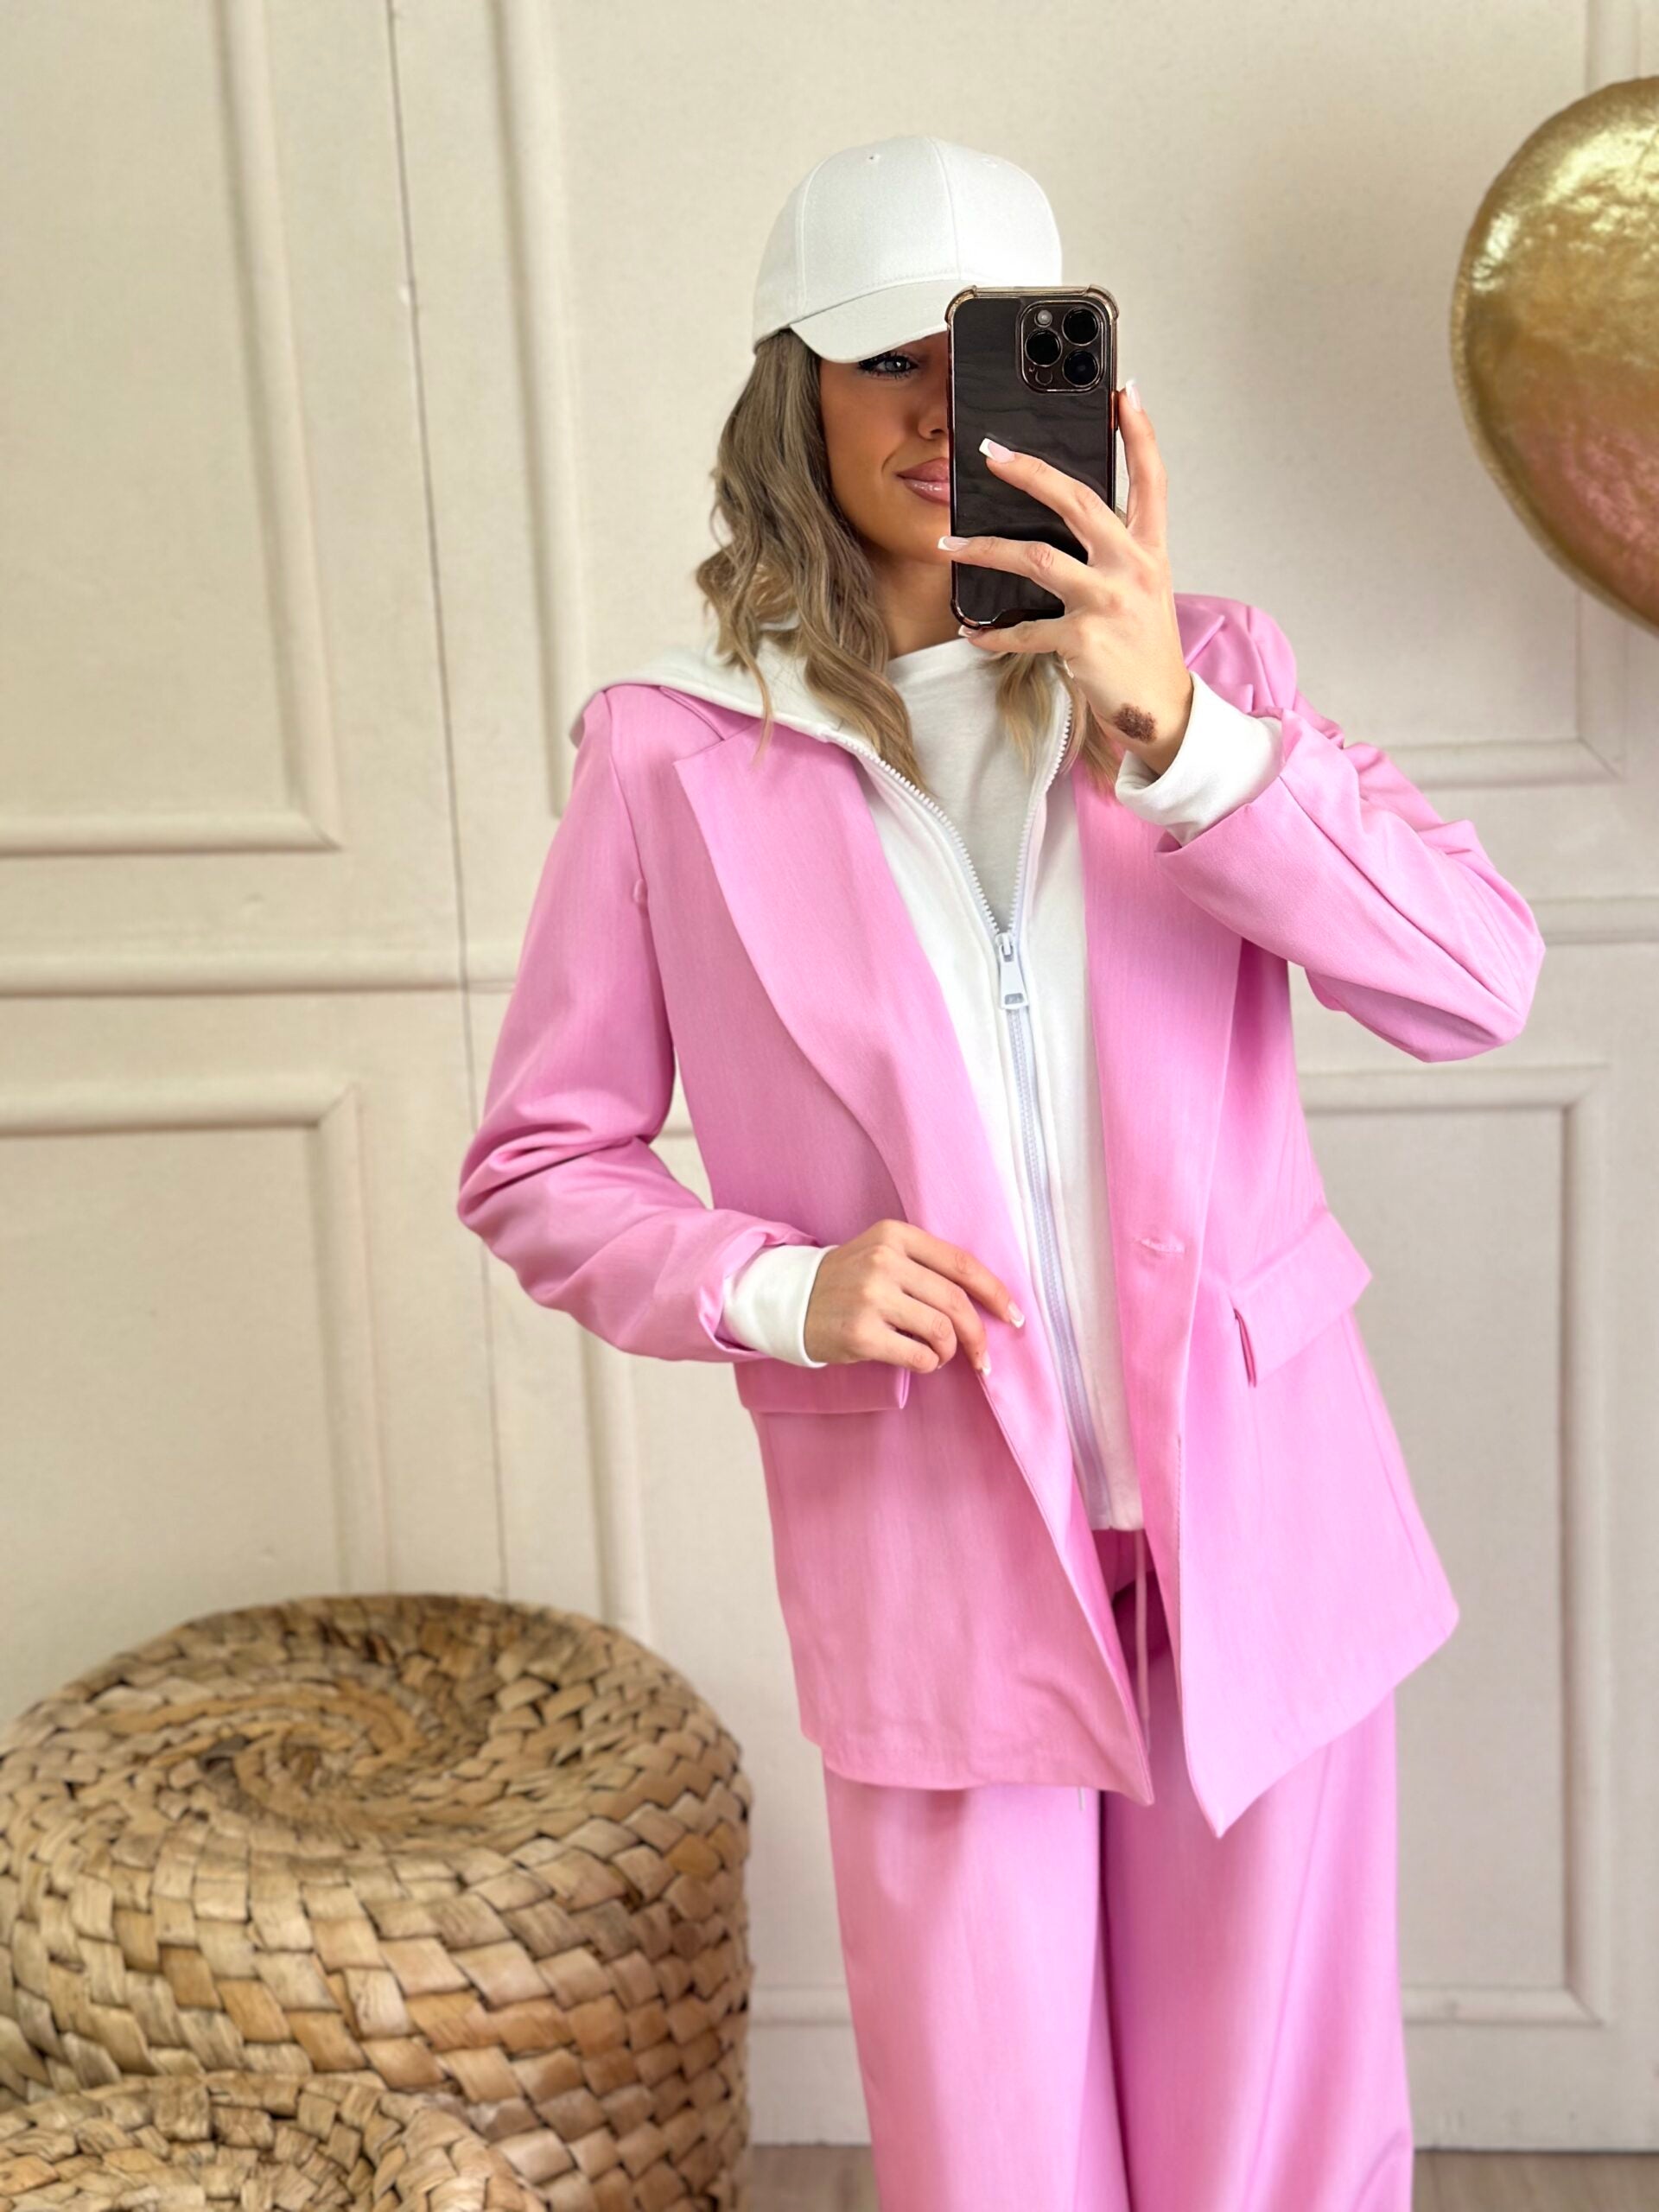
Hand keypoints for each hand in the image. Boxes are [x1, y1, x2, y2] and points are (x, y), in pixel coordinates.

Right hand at [803, 1219, 1023, 1375]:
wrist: (792, 1301)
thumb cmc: (849, 1281)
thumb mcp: (883, 1255)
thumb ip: (927, 1267)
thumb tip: (986, 1302)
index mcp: (895, 1236)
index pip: (960, 1263)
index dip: (995, 1292)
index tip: (1014, 1315)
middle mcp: (884, 1261)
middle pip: (956, 1301)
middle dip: (979, 1335)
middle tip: (984, 1357)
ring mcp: (871, 1297)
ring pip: (941, 1330)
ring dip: (950, 1351)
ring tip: (939, 1355)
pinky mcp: (860, 1333)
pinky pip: (918, 1355)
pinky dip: (929, 1363)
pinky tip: (920, 1361)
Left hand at [938, 382, 1193, 774]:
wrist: (1158, 706)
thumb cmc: (1143, 644)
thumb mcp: (1143, 586)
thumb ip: (1115, 550)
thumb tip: (1066, 518)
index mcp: (1150, 549)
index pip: (1151, 480)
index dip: (1140, 434)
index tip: (1124, 393)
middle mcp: (1131, 567)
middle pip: (1078, 501)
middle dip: (1031, 472)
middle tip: (993, 453)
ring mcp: (1107, 601)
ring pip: (1035, 558)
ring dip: (984, 549)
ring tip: (947, 543)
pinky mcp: (1082, 639)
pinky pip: (1024, 630)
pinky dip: (994, 634)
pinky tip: (973, 633)